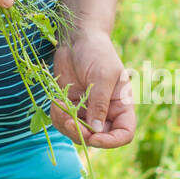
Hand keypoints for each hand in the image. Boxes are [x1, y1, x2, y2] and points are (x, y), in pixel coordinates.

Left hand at [49, 28, 135, 148]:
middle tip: (71, 123)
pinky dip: (58, 117)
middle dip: (84, 135)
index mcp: (121, 105)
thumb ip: (100, 103)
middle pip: (98, 137)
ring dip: (67, 126)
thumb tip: (96, 131)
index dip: (112, 141)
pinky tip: (56, 102)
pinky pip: (63, 121)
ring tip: (60, 108)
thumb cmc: (96, 52)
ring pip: (78, 133)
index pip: (124, 133)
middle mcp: (105, 111)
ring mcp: (87, 109)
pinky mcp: (70, 104)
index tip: (95, 138)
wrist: (77, 37)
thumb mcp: (102, 76)